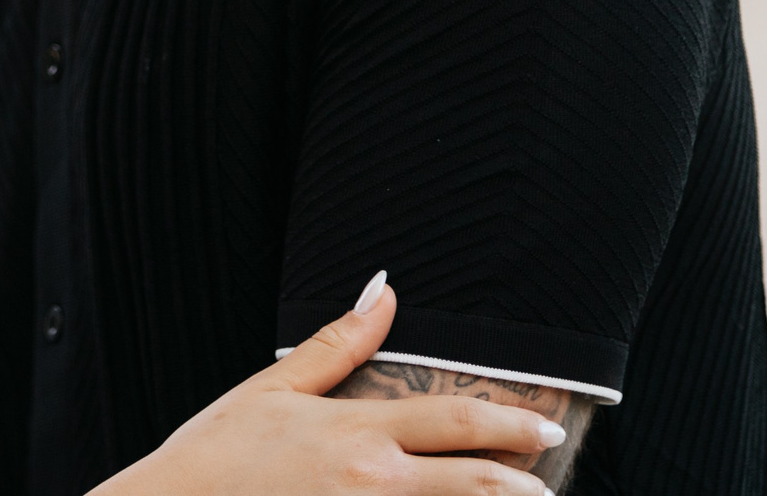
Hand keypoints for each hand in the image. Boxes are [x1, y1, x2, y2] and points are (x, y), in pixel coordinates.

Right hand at [93, 276, 562, 495]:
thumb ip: (338, 343)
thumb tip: (385, 291)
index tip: (545, 430)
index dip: (508, 425)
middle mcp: (369, 483)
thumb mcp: (275, 389)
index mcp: (354, 432)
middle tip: (548, 484)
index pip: (452, 423)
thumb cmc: (217, 453)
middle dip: (521, 486)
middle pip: (471, 484)